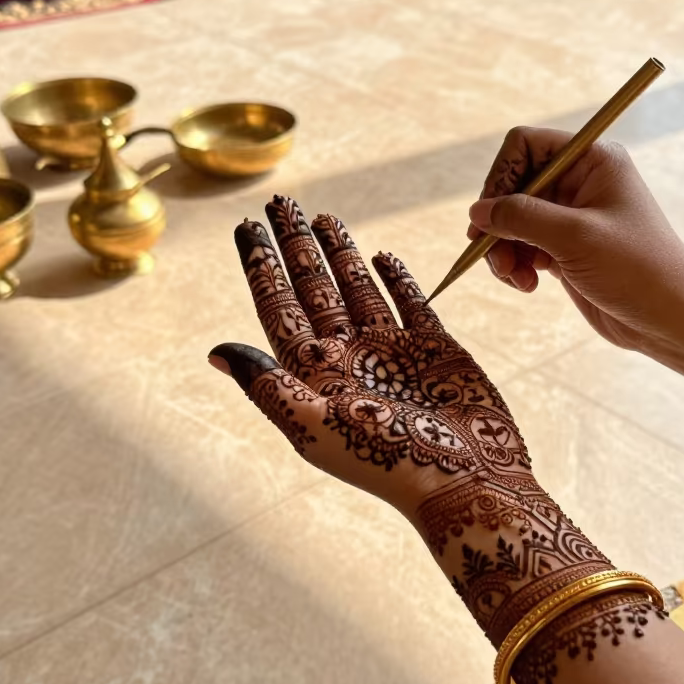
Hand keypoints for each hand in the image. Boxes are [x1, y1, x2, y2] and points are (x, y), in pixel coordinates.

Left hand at [209, 196, 535, 515]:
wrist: (468, 481)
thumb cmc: (388, 463)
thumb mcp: (315, 427)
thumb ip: (269, 385)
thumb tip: (216, 352)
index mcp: (316, 375)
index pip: (279, 308)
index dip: (261, 267)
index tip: (246, 228)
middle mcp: (350, 358)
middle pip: (313, 288)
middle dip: (295, 245)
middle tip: (280, 202)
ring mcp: (393, 351)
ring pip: (358, 289)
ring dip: (340, 253)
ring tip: (322, 216)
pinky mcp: (435, 349)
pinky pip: (410, 302)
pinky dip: (396, 278)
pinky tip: (382, 255)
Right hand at [468, 127, 683, 356]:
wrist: (670, 318)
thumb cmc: (636, 269)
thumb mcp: (573, 237)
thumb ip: (520, 217)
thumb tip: (476, 211)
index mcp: (592, 160)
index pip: (526, 145)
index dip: (501, 176)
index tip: (490, 214)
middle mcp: (581, 182)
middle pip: (514, 186)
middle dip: (499, 222)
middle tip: (492, 255)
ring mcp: (571, 217)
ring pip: (513, 220)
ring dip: (504, 249)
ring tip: (514, 277)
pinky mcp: (565, 249)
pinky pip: (523, 246)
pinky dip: (516, 264)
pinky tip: (526, 285)